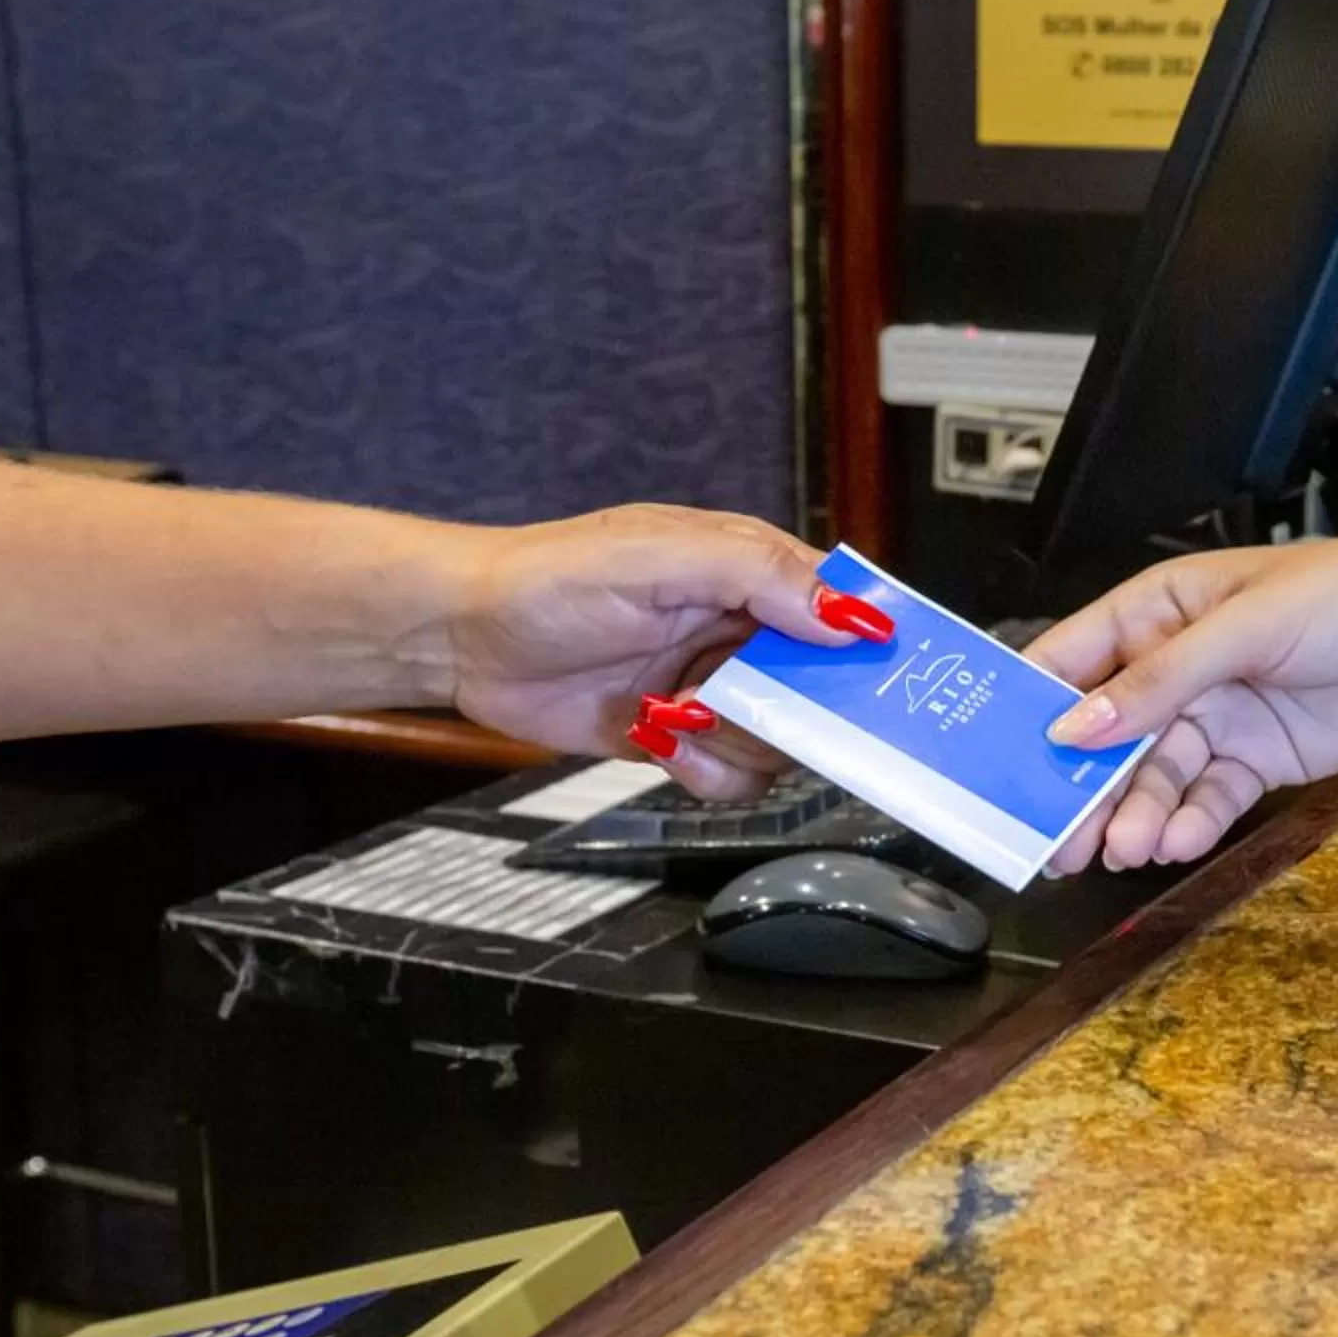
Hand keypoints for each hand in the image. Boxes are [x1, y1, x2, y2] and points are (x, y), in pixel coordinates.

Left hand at [445, 505, 892, 797]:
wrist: (463, 638)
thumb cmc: (549, 579)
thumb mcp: (660, 559)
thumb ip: (757, 575)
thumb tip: (845, 614)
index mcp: (747, 572)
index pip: (838, 608)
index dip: (864, 645)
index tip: (874, 680)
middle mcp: (739, 630)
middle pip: (821, 690)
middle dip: (791, 709)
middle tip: (743, 702)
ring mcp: (712, 687)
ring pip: (781, 741)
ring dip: (737, 741)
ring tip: (680, 713)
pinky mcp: (680, 737)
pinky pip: (733, 776)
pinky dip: (706, 772)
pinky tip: (663, 742)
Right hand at [1028, 537, 1337, 871]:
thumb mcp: (1245, 626)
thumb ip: (1159, 680)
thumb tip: (1077, 726)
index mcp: (1162, 607)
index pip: (1074, 657)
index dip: (1033, 706)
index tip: (996, 758)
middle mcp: (1180, 664)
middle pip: (1108, 733)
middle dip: (1079, 785)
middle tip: (1052, 839)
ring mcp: (1219, 714)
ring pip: (1154, 775)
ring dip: (1134, 813)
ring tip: (1123, 849)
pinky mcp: (1258, 758)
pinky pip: (1207, 797)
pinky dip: (1188, 822)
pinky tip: (1173, 842)